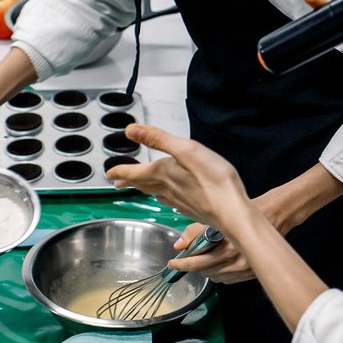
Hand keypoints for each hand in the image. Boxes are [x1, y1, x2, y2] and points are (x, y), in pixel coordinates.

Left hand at [106, 122, 254, 239]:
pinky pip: (170, 201)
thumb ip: (158, 139)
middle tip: (117, 182)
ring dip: (143, 188)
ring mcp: (179, 201)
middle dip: (128, 182)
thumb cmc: (214, 180)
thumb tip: (131, 131)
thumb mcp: (186, 150)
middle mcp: (166, 190)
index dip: (119, 172)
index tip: (109, 174)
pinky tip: (169, 196)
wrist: (233, 212)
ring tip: (139, 186)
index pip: (132, 174)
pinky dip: (162, 196)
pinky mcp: (191, 209)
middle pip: (141, 185)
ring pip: (155, 193)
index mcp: (162, 174)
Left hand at [166, 182, 316, 283]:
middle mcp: (238, 261)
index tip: (172, 264)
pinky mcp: (252, 273)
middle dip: (193, 267)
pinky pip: (229, 279)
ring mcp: (246, 269)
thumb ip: (195, 232)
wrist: (275, 215)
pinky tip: (218, 262)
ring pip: (217, 277)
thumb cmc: (245, 212)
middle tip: (184, 261)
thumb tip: (179, 245)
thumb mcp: (218, 218)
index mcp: (228, 247)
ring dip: (207, 270)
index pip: (199, 262)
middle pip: (206, 272)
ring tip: (203, 258)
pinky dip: (220, 273)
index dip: (182, 264)